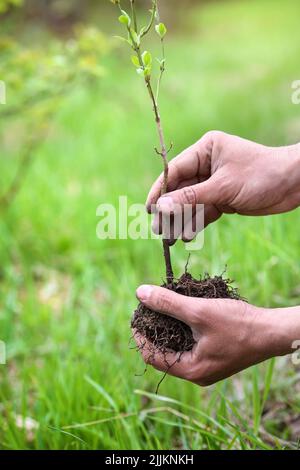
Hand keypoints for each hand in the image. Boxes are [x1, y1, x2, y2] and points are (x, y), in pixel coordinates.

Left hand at [134, 285, 297, 385]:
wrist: (272, 331)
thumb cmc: (238, 324)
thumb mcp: (199, 311)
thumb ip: (168, 303)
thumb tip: (140, 293)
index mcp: (191, 370)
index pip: (152, 357)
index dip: (140, 336)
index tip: (135, 315)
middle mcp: (197, 374)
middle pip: (164, 354)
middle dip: (153, 331)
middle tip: (147, 310)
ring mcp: (208, 367)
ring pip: (178, 349)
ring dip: (168, 329)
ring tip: (162, 308)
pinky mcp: (216, 357)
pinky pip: (191, 346)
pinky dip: (183, 330)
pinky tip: (182, 313)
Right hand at [147, 131, 299, 242]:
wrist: (293, 185)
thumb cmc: (261, 175)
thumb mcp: (223, 187)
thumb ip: (191, 197)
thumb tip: (161, 206)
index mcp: (205, 150)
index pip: (174, 171)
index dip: (159, 191)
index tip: (149, 210)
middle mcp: (206, 164)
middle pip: (179, 189)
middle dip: (170, 210)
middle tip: (158, 230)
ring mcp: (214, 182)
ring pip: (190, 202)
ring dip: (181, 220)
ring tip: (171, 239)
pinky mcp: (223, 198)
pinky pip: (203, 211)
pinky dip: (196, 223)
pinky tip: (187, 236)